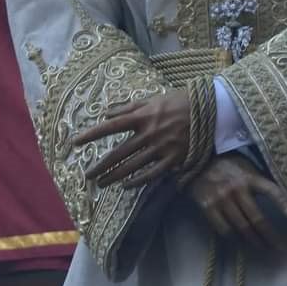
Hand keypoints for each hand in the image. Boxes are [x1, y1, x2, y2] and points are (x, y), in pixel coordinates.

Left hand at [76, 90, 190, 189]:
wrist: (210, 109)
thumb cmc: (180, 101)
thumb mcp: (153, 99)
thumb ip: (129, 107)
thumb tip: (106, 113)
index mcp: (143, 116)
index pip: (111, 127)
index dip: (92, 135)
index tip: (76, 143)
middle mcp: (149, 133)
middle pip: (119, 153)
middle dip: (101, 165)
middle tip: (87, 176)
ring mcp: (162, 147)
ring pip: (132, 166)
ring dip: (114, 176)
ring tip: (101, 183)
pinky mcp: (174, 159)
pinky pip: (152, 174)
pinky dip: (138, 181)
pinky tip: (126, 185)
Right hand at [187, 153, 286, 253]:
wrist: (197, 162)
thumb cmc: (227, 166)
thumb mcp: (247, 168)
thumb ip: (260, 182)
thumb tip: (282, 197)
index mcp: (250, 177)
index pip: (271, 191)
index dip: (283, 203)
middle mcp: (237, 188)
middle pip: (257, 218)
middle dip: (270, 235)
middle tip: (280, 247)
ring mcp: (221, 199)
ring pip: (242, 227)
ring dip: (254, 240)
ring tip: (263, 247)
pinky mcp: (208, 207)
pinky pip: (224, 229)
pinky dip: (234, 238)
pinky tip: (241, 242)